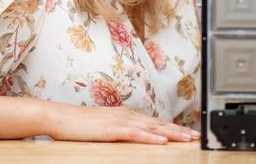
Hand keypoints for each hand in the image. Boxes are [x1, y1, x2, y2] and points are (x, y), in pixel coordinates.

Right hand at [47, 103, 200, 144]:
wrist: (60, 116)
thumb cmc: (78, 124)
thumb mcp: (102, 126)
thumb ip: (117, 129)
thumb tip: (129, 135)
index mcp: (124, 114)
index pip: (153, 121)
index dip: (171, 127)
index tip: (186, 132)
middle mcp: (126, 115)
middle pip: (158, 123)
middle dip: (178, 130)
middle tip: (195, 136)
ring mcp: (120, 121)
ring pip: (152, 127)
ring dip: (171, 133)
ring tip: (187, 139)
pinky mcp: (113, 129)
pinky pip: (136, 134)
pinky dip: (151, 137)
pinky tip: (162, 141)